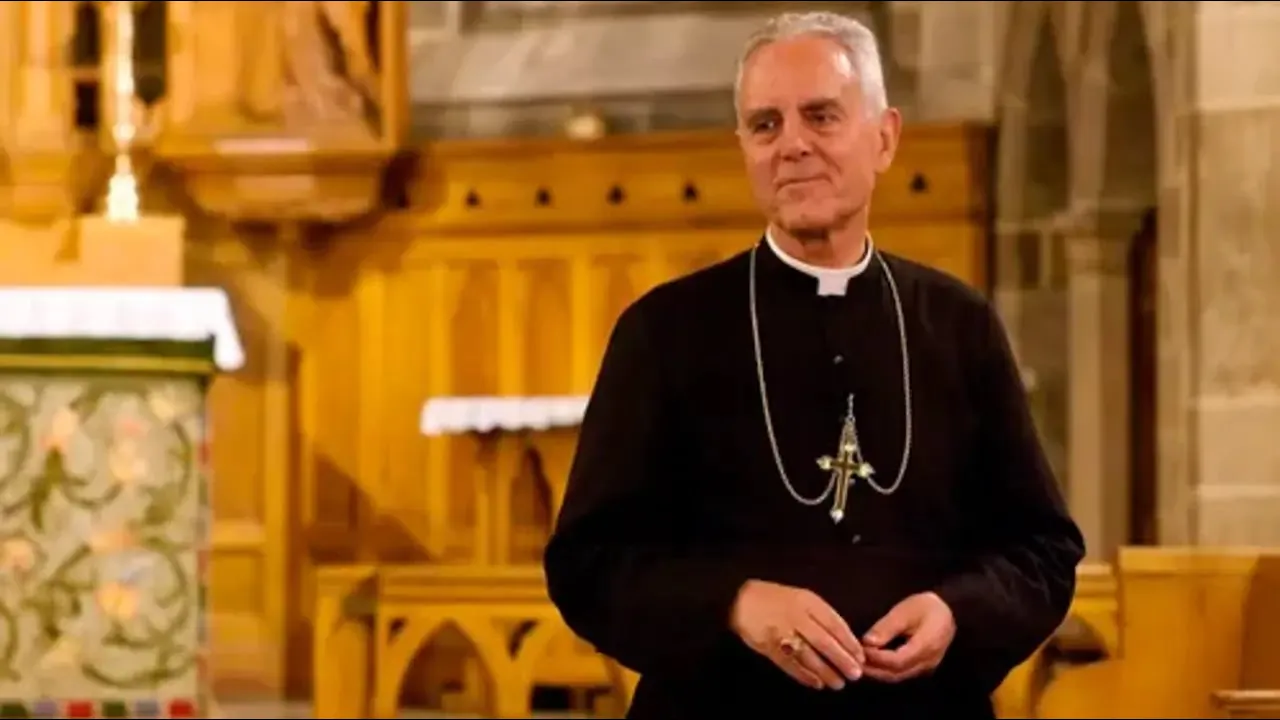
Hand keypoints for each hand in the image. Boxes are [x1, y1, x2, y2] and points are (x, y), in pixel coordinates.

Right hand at [729, 579, 864, 689]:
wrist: (742, 600)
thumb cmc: (777, 600)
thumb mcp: (802, 598)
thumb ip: (821, 616)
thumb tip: (845, 640)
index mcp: (807, 602)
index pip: (834, 623)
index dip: (849, 642)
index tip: (861, 656)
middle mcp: (796, 616)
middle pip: (824, 641)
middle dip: (842, 660)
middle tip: (855, 674)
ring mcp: (782, 632)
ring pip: (808, 656)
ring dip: (826, 671)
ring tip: (838, 683)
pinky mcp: (769, 647)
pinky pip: (790, 664)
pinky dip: (804, 676)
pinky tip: (816, 683)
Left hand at [862, 591, 955, 682]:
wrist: (949, 610)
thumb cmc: (926, 607)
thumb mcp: (905, 611)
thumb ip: (887, 627)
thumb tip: (867, 642)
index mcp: (925, 646)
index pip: (897, 661)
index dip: (877, 658)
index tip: (860, 649)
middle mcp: (927, 661)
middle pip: (897, 673)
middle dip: (874, 670)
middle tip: (854, 662)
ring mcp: (926, 666)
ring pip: (899, 676)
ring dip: (878, 672)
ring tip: (860, 663)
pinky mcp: (923, 666)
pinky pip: (902, 673)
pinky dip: (886, 670)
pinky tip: (873, 663)